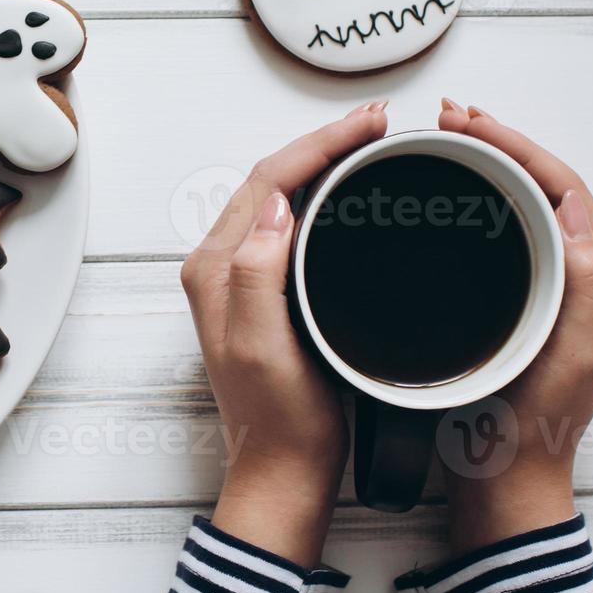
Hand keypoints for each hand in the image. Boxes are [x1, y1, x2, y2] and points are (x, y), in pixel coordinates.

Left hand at [180, 102, 388, 566]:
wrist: (282, 469)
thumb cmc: (278, 419)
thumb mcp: (264, 346)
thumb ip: (258, 272)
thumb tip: (279, 205)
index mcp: (215, 269)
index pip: (267, 181)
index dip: (318, 144)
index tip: (368, 126)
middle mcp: (220, 267)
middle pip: (272, 179)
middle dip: (323, 143)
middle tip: (378, 123)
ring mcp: (240, 279)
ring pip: (280, 198)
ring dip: (322, 164)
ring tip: (369, 144)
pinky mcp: (263, 294)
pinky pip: (289, 225)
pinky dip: (321, 197)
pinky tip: (351, 195)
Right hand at [437, 100, 592, 553]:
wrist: (506, 474)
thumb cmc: (534, 425)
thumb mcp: (571, 356)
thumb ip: (585, 284)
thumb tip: (576, 209)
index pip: (565, 186)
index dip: (517, 145)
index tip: (470, 124)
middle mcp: (584, 274)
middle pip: (544, 183)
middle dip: (498, 142)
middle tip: (450, 118)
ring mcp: (551, 285)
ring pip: (523, 202)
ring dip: (486, 164)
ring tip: (446, 139)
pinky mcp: (520, 298)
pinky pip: (503, 230)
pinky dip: (475, 199)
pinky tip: (446, 194)